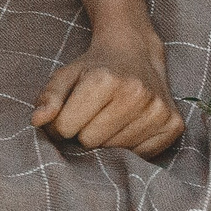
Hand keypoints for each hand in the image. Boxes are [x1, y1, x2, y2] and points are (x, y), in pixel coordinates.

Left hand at [32, 35, 183, 155]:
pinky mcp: (173, 125)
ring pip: (115, 152)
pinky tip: (129, 125)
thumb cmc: (94, 69)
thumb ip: (48, 98)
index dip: (61, 124)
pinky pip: (141, 156)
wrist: (136, 54)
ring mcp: (159, 110)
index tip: (70, 112)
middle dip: (83, 133)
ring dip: (106, 140)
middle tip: (92, 115)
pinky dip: (129, 147)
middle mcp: (136, 93)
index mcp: (104, 80)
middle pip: (90, 141)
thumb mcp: (65, 75)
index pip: (65, 128)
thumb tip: (36, 121)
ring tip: (110, 118)